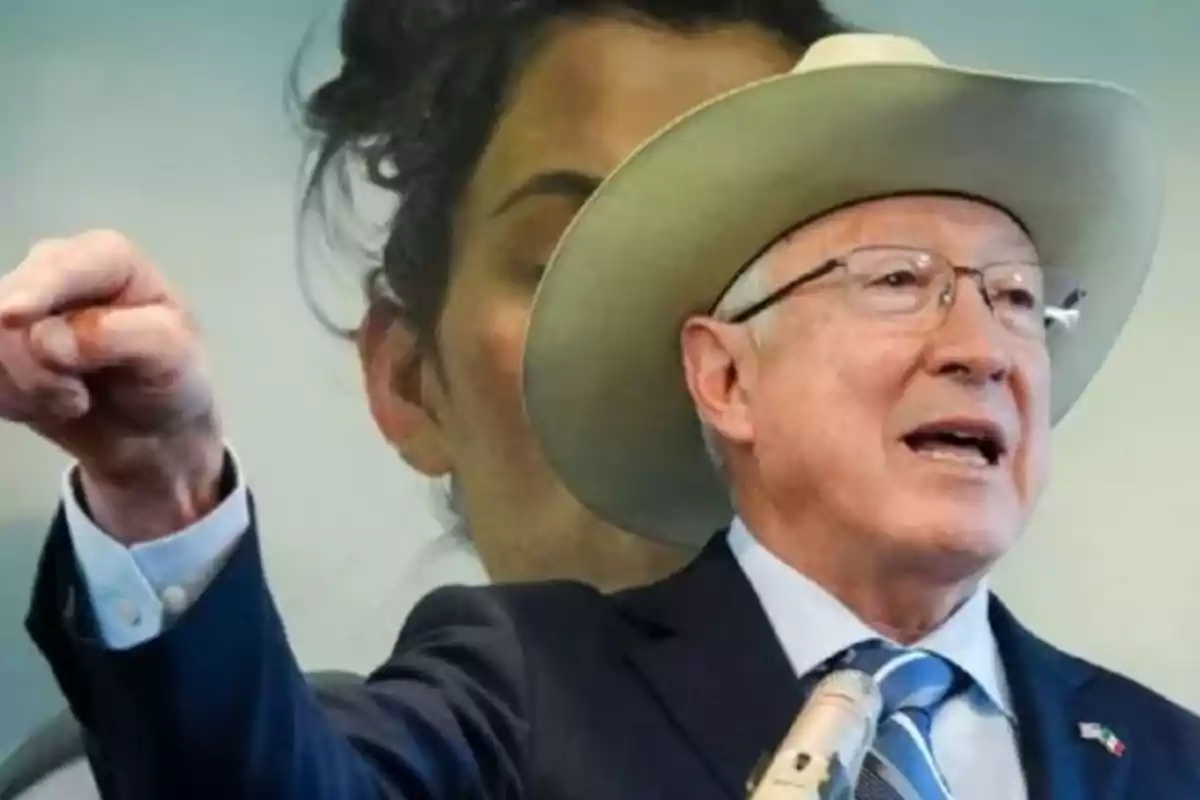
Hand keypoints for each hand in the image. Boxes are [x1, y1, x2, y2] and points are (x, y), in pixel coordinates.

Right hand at [0, 230, 224, 542]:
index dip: (36, 289)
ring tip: (74, 402)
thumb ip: (119, 337)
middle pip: (7, 308)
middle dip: (37, 368)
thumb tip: (49, 339)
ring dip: (27, 390)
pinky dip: (11, 402)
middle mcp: (53, 272)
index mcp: (106, 259)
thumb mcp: (171, 354)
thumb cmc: (170, 380)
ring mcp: (18, 308)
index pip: (62, 264)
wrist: (152, 430)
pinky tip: (47, 405)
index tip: (13, 317)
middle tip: (79, 401)